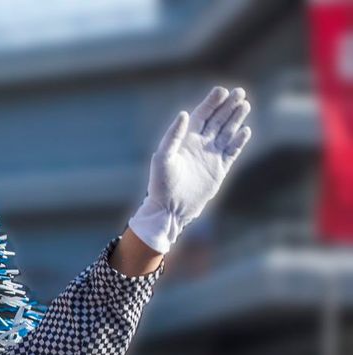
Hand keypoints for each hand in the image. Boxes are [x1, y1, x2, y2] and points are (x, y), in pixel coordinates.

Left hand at [128, 86, 252, 253]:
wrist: (170, 209)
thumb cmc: (161, 184)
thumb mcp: (162, 158)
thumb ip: (173, 136)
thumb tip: (184, 113)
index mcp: (185, 140)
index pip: (201, 116)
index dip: (211, 103)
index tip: (221, 91)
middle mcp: (199, 145)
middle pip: (217, 120)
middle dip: (228, 106)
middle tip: (239, 92)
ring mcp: (211, 156)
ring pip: (227, 132)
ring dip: (236, 119)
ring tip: (245, 105)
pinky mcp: (220, 169)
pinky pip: (232, 151)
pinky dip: (239, 141)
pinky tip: (246, 130)